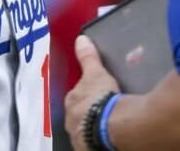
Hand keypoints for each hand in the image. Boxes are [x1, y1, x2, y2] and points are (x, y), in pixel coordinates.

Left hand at [65, 36, 120, 150]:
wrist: (109, 126)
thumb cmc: (100, 97)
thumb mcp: (96, 73)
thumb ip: (88, 57)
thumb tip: (80, 39)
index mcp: (71, 102)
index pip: (75, 98)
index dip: (85, 96)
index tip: (96, 96)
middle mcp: (70, 121)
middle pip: (78, 115)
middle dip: (87, 113)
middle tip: (102, 111)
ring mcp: (78, 137)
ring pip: (83, 130)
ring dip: (91, 128)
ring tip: (107, 125)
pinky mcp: (87, 149)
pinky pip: (91, 143)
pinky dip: (98, 140)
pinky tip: (108, 137)